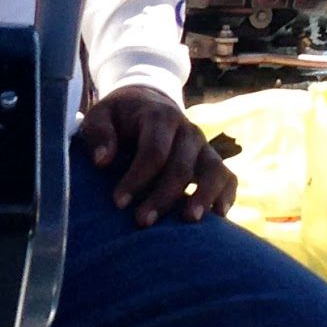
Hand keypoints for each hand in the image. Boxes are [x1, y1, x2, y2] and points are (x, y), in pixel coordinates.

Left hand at [80, 84, 236, 227]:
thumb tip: (102, 161)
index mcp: (159, 116)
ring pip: (213, 170)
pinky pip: (228, 177)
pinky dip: (226, 196)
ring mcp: (203, 146)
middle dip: (162, 196)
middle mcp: (187, 130)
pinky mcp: (213, 161)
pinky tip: (217, 217)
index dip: (137, 178)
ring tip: (189, 220)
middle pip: (181, 166)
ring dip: (203, 196)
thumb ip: (99, 133)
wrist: (147, 104)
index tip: (118, 202)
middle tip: (142, 222)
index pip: (153, 150)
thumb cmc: (119, 118)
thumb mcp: (100, 116)